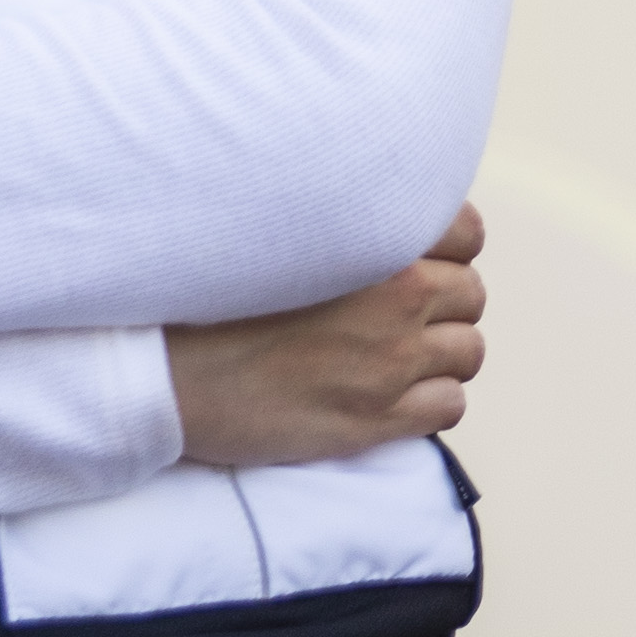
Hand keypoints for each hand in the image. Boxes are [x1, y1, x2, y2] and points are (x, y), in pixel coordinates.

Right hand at [166, 205, 487, 468]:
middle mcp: (397, 298)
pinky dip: (431, 401)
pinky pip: (449, 406)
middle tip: (396, 315)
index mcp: (375, 242)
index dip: (447, 248)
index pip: (467, 232)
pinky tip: (393, 396)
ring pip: (467, 353)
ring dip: (440, 354)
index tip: (420, 260)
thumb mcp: (280, 235)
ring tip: (395, 357)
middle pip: (470, 295)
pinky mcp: (377, 419)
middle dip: (443, 304)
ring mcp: (392, 363)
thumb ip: (344, 223)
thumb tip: (384, 217)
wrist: (165, 373)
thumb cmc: (208, 300)